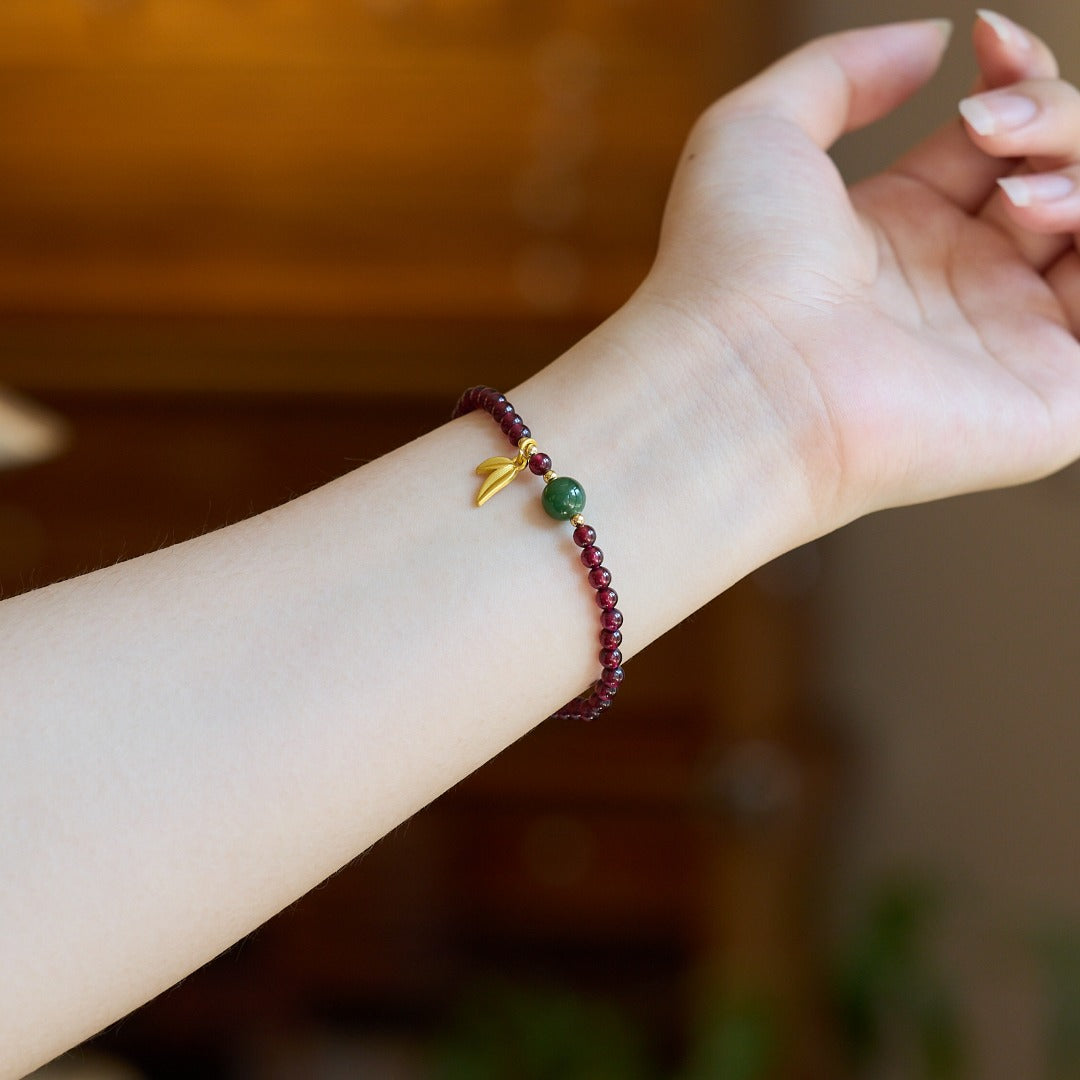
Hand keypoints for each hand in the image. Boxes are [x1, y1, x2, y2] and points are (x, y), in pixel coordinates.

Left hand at [637, 13, 1079, 533]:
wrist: (743, 379)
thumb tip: (933, 42)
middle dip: (1051, 113)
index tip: (986, 38)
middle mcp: (957, 286)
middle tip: (986, 126)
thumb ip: (842, 69)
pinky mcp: (1049, 403)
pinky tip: (1042, 212)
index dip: (1018, 76)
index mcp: (897, 233)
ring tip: (1013, 190)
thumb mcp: (758, 130)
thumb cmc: (729, 269)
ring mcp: (1005, 343)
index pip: (998, 140)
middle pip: (1057, 170)